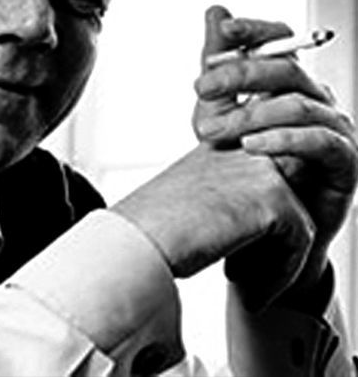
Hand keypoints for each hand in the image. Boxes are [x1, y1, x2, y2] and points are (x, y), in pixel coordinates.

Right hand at [113, 143, 314, 299]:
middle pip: (283, 200)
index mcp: (219, 143)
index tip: (228, 257)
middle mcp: (243, 146)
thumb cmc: (149, 225)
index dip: (252, 223)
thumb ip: (223, 194)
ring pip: (297, 221)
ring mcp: (260, 167)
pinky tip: (247, 292)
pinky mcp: (272, 196)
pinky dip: (279, 274)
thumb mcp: (189, 196)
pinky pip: (300, 242)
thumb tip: (255, 220)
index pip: (260, 183)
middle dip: (270, 241)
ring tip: (243, 285)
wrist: (135, 240)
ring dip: (276, 260)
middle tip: (238, 273)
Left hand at [193, 5, 357, 306]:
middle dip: (240, 72)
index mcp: (288, 83)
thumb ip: (219, 66)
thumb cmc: (243, 168)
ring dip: (249, 114)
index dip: (255, 30)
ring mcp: (334, 129)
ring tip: (209, 132)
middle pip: (287, 68)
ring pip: (298, 103)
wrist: (267, 229)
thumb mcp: (219, 112)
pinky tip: (250, 146)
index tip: (223, 30)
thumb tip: (216, 9)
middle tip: (201, 86)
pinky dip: (283, 139)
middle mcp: (316, 98)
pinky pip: (320, 141)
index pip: (282, 40)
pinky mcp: (345, 163)